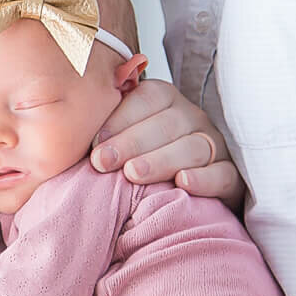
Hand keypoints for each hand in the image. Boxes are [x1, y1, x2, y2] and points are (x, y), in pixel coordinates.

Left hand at [91, 77, 241, 206]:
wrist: (185, 197)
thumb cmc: (142, 164)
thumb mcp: (123, 143)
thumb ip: (103, 133)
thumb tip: (64, 130)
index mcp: (166, 102)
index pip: (148, 98)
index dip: (121, 119)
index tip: (94, 143)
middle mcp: (193, 119)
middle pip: (169, 122)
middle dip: (133, 141)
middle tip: (103, 162)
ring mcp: (215, 146)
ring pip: (194, 146)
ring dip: (162, 159)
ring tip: (133, 174)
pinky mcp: (231, 176)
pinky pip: (223, 174)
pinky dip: (204, 178)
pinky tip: (182, 183)